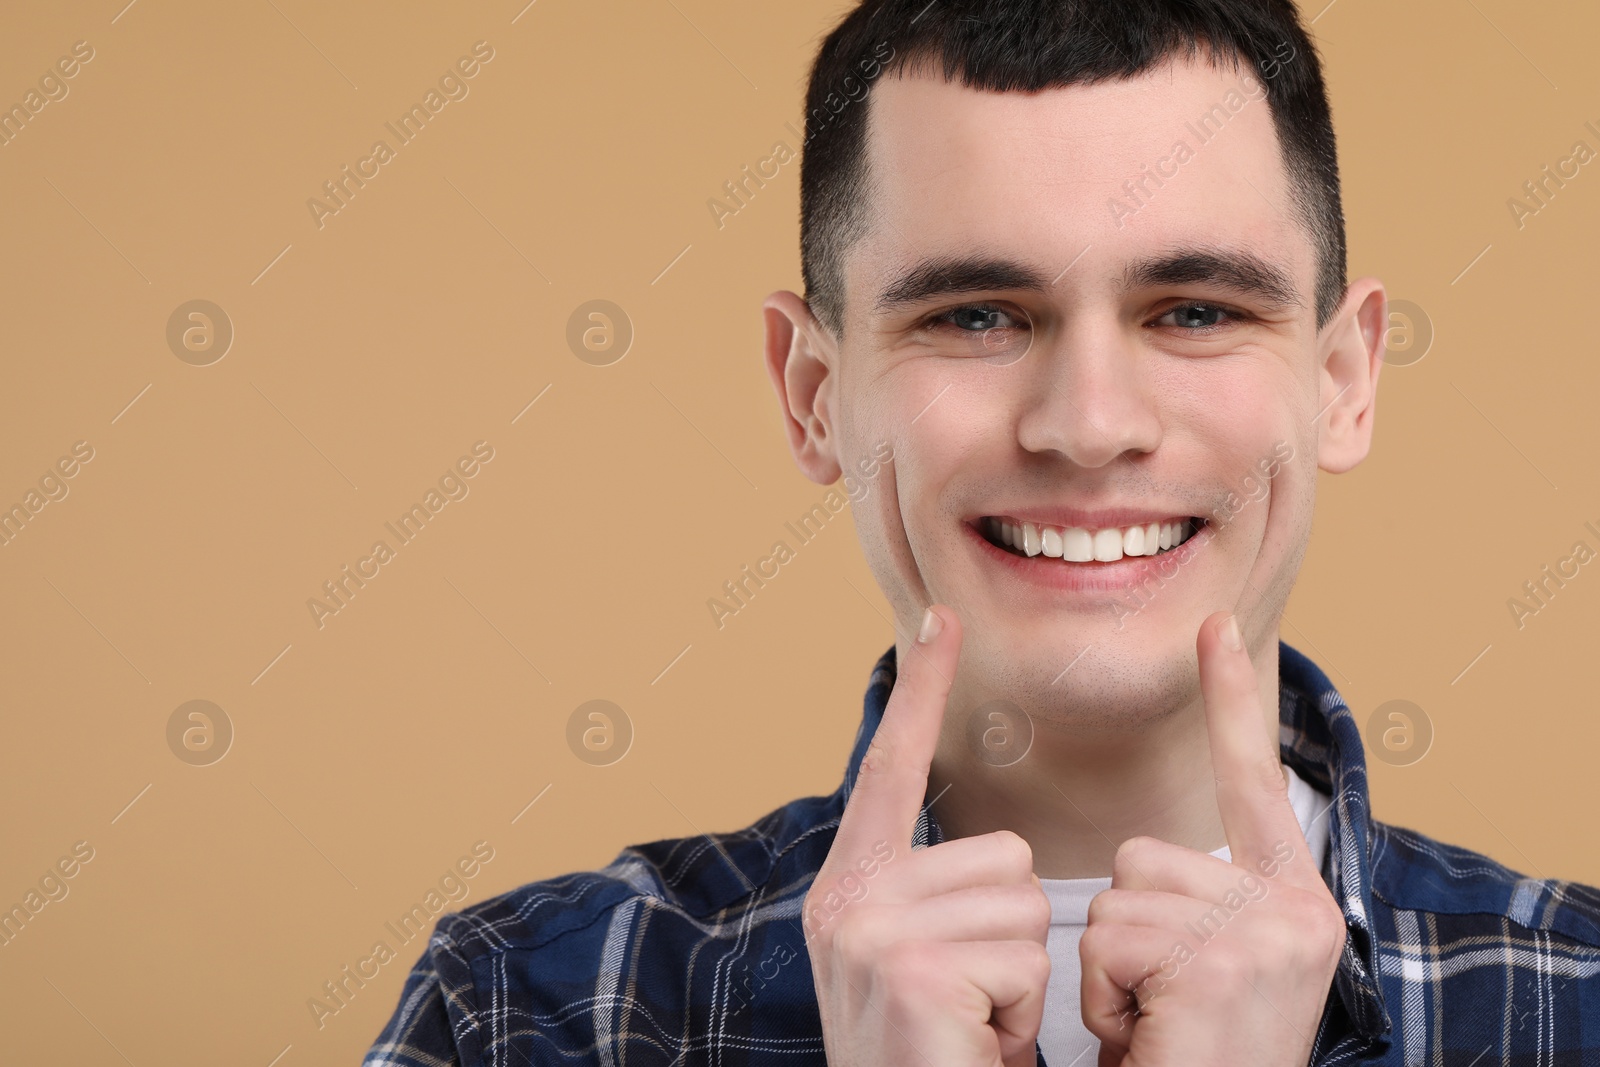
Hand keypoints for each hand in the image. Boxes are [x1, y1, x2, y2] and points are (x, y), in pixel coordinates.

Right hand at [805, 605, 1051, 1066]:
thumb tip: (1003, 862)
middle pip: (1004, 855)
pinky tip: (976, 1049)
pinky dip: (1022, 1014)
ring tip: (974, 1032)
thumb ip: (934, 902)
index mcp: (851, 888)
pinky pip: (1025, 955)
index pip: (892, 769)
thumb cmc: (935, 1061)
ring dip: (1024, 981)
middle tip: (973, 1009)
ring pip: (1026, 903)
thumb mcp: (916, 971)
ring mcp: (870, 929)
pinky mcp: (908, 966)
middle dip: (1017, 938)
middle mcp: (847, 898)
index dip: (921, 691)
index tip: (942, 619)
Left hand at [1078, 611, 1346, 1066]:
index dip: (1231, 701)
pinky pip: (1108, 938)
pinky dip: (1104, 997)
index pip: (1251, 784)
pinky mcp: (1227, 957)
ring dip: (1109, 969)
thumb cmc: (1189, 1060)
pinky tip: (1150, 1037)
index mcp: (1291, 904)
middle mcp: (1296, 910)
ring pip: (1116, 896)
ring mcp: (1268, 932)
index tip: (1214, 628)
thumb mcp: (1204, 972)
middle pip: (1141, 855)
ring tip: (1156, 1025)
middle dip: (1122, 934)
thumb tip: (1136, 864)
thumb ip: (1192, 904)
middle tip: (1161, 1008)